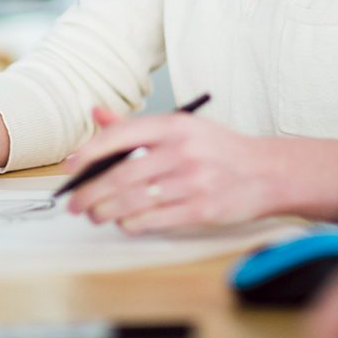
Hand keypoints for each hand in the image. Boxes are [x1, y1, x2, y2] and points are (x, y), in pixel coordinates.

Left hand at [63, 106, 287, 232]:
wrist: (267, 172)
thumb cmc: (217, 149)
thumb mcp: (181, 127)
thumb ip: (136, 126)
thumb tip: (96, 114)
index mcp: (173, 125)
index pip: (120, 136)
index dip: (88, 153)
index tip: (70, 167)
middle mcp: (181, 151)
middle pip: (120, 175)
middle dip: (90, 192)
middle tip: (74, 202)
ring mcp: (193, 181)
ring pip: (133, 201)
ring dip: (106, 211)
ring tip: (94, 215)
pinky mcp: (202, 209)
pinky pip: (155, 220)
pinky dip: (132, 223)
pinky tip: (123, 223)